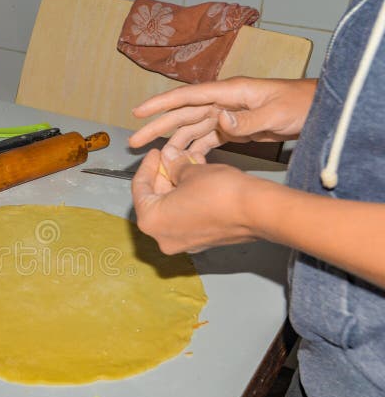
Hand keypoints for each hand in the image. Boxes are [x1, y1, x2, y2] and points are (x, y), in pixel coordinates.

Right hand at [128, 77, 316, 157]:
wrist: (319, 110)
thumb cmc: (301, 105)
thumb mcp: (276, 112)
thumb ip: (246, 119)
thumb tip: (218, 119)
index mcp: (228, 93)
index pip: (187, 97)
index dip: (161, 104)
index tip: (138, 112)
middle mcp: (222, 103)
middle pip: (182, 115)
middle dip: (157, 128)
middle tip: (133, 143)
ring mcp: (227, 116)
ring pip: (191, 129)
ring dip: (172, 143)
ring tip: (153, 159)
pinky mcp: (234, 129)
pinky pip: (207, 140)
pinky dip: (194, 151)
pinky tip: (182, 164)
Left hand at [131, 148, 260, 253]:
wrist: (257, 211)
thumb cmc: (223, 194)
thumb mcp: (191, 171)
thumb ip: (174, 165)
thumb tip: (169, 158)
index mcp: (151, 221)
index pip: (139, 189)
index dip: (147, 166)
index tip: (155, 153)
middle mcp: (163, 237)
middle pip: (154, 200)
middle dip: (163, 176)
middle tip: (170, 157)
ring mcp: (182, 242)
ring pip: (171, 208)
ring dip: (177, 185)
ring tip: (186, 163)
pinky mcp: (200, 241)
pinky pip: (186, 217)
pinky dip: (188, 198)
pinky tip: (197, 179)